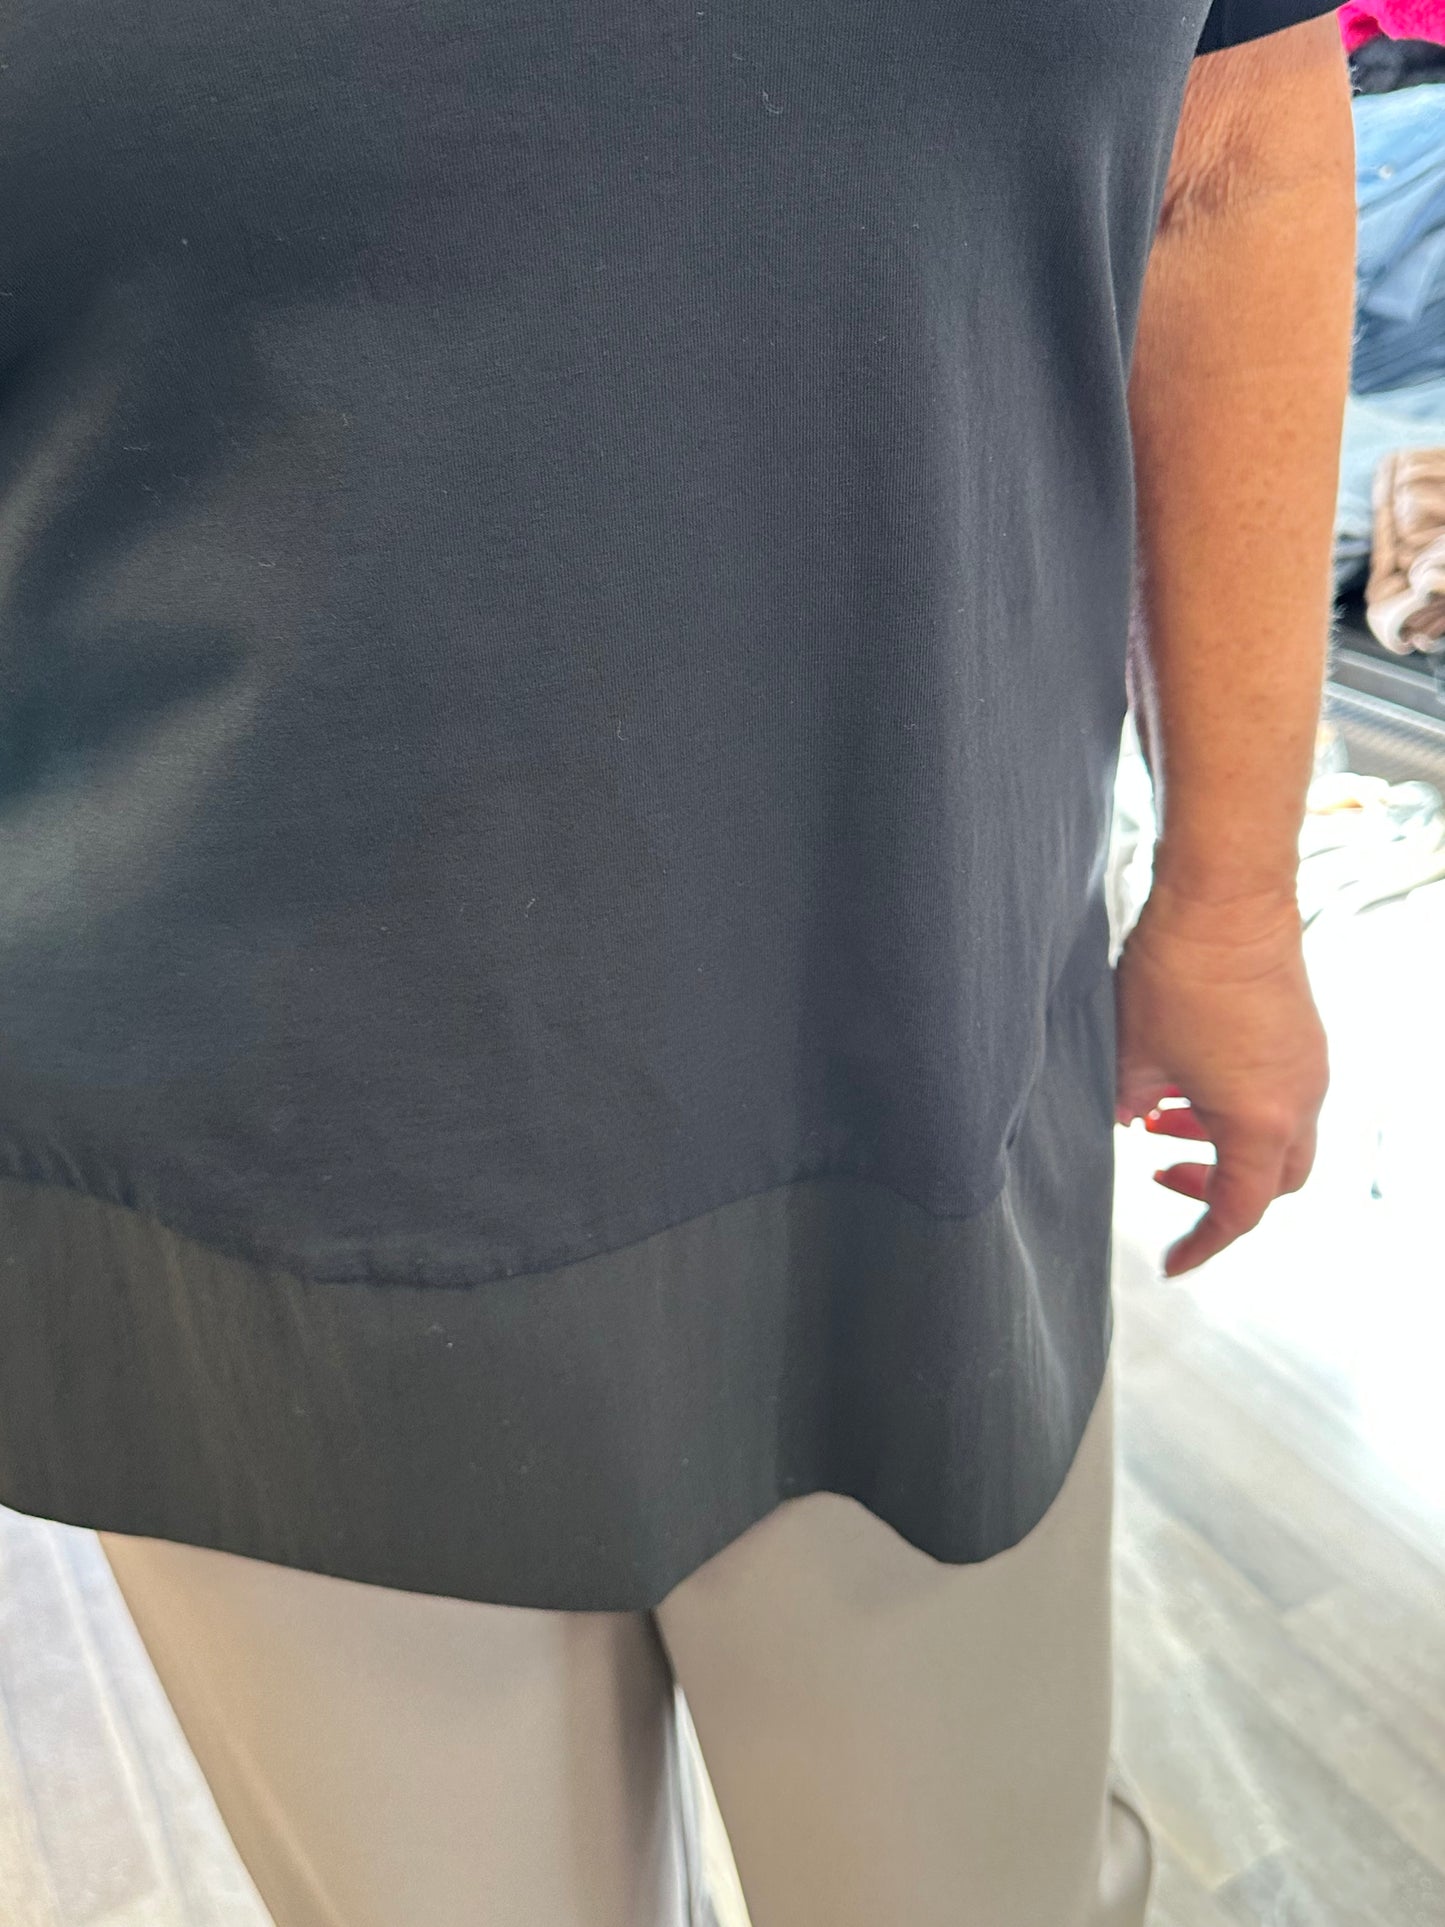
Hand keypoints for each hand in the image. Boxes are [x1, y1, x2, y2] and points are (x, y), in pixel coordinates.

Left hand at [1113, 881, 1328, 1276]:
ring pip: (1276, 1135)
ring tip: (1159, 1119)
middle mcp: (1299, 1100)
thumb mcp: (1133, 1055)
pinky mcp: (1302, 1034)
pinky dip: (1235, 1105)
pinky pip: (1279, 1094)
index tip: (1174, 1263)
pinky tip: (1185, 1080)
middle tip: (1161, 1175)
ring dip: (1222, 1142)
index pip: (1239, 1212)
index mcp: (1260, 1122)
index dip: (1203, 1244)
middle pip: (1272, 1180)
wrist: (1225, 895)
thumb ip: (1128, 1105)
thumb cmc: (1180, 972)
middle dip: (1217, 1190)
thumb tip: (1129, 1121)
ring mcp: (1308, 1065)